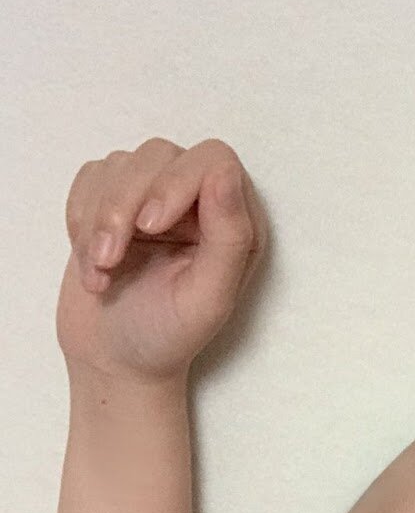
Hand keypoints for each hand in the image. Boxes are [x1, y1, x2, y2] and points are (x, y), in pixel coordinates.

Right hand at [56, 137, 267, 385]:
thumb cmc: (168, 335)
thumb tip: (225, 173)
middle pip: (159, 154)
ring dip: (98, 220)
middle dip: (124, 206)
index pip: (213, 159)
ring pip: (120, 164)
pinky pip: (91, 177)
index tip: (150, 225)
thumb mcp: (208, 297)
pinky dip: (81, 219)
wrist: (115, 358)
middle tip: (111, 260)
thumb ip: (229, 236)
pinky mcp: (115, 200)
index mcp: (236, 223)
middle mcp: (200, 202)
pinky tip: (91, 260)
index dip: (176, 181)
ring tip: (101, 270)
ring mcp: (155, 197)